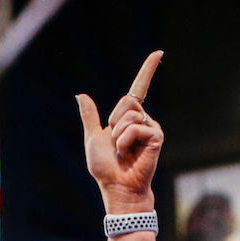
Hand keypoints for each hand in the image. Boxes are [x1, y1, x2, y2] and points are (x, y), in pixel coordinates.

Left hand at [77, 51, 163, 212]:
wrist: (118, 187)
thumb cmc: (106, 168)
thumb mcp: (93, 137)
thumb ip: (90, 116)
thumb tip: (81, 94)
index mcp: (128, 119)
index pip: (139, 88)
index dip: (148, 70)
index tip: (158, 53)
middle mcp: (142, 120)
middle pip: (128, 100)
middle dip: (115, 120)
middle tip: (117, 144)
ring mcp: (151, 128)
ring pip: (130, 114)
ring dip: (119, 134)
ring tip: (122, 152)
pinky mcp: (156, 137)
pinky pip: (136, 127)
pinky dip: (126, 140)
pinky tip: (127, 154)